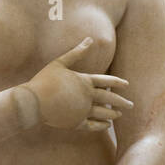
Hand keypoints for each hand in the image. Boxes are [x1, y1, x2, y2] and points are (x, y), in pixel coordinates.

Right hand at [18, 37, 132, 130]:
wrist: (33, 102)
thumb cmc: (44, 80)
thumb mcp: (60, 63)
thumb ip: (76, 52)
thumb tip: (89, 39)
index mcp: (84, 81)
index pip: (106, 81)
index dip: (118, 83)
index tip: (127, 85)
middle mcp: (87, 97)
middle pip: (109, 99)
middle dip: (122, 102)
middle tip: (131, 105)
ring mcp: (82, 111)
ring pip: (103, 113)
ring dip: (113, 114)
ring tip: (120, 114)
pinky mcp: (75, 123)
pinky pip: (93, 125)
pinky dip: (101, 126)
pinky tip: (107, 125)